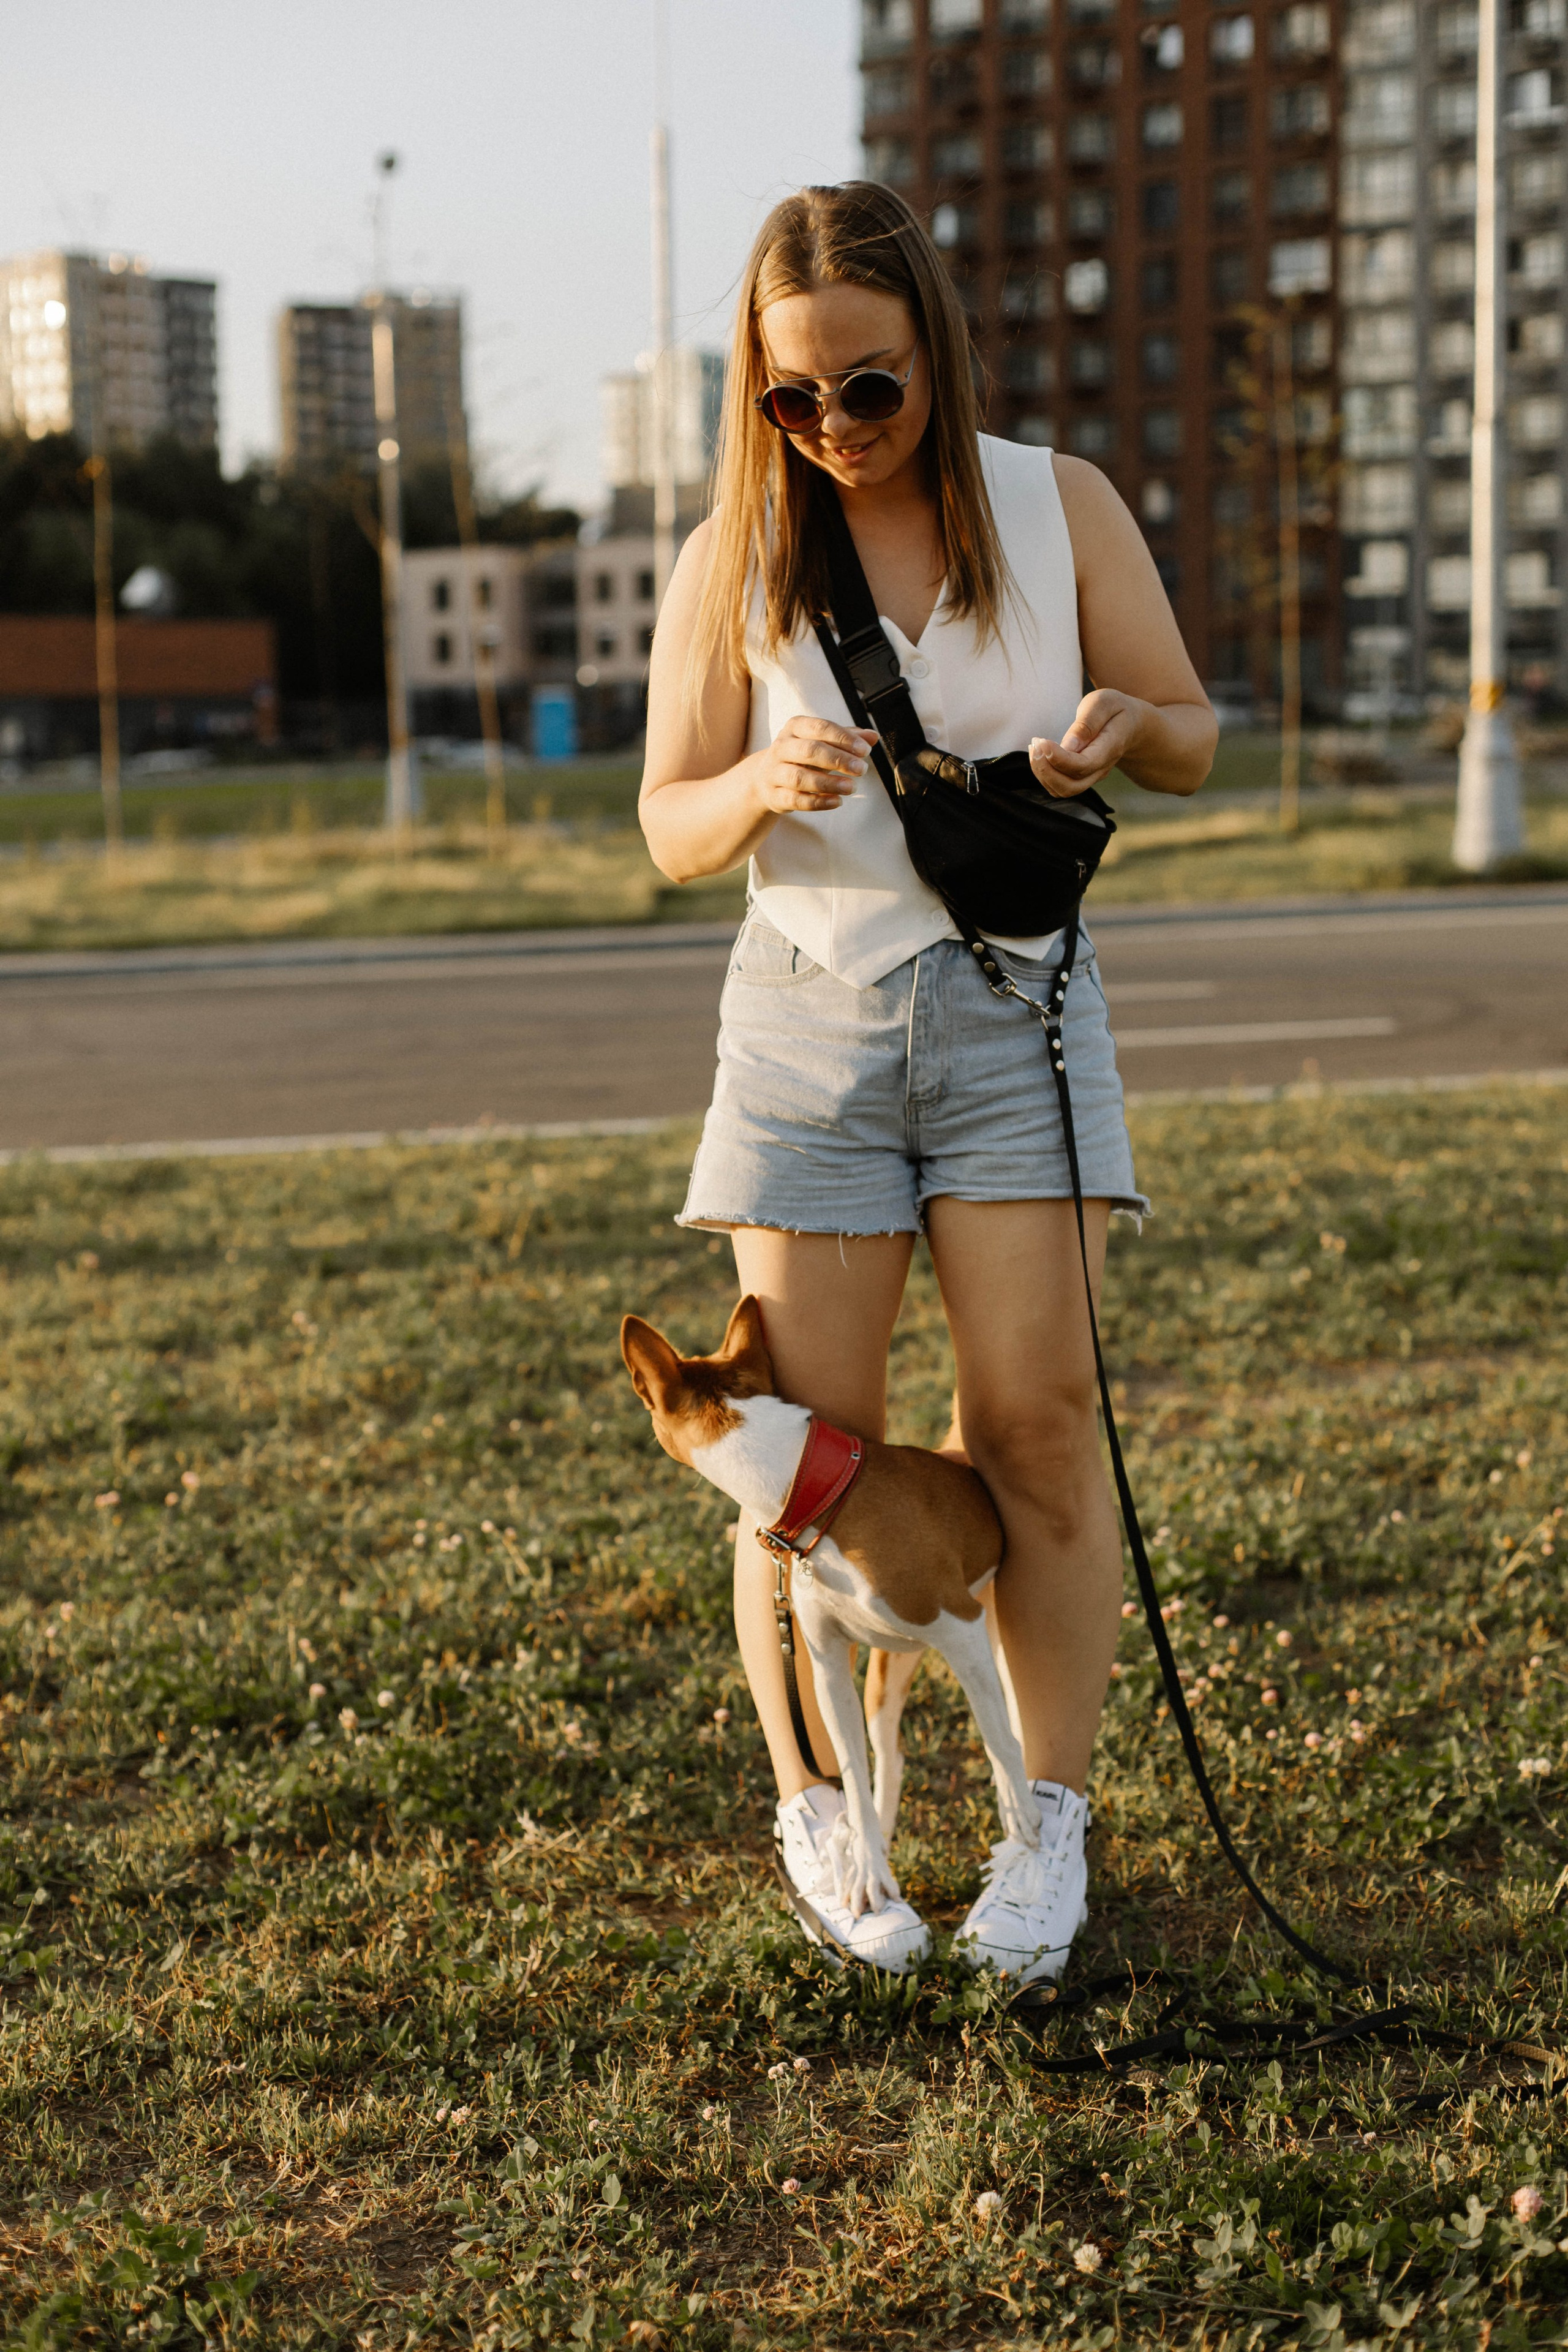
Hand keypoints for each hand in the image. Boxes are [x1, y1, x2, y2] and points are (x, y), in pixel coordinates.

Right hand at [746, 715, 877, 815]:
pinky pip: (796, 800)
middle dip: (838, 760)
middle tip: (861, 769)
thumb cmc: (801, 757)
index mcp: (794, 728)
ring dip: (829, 783)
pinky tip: (837, 801)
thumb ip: (847, 738)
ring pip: (801, 777)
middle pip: (809, 751)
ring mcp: (774, 773)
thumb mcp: (821, 742)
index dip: (843, 738)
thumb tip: (873, 737)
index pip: (820, 727)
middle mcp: (781, 747)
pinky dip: (818, 802)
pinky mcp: (774, 796)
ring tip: (851, 787)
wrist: (766, 778)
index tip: (864, 750)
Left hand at [1028, 690, 1146, 797]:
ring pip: (1062, 790)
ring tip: (1035, 746)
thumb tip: (1068, 746)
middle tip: (1035, 743)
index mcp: (1109, 748)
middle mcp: (1101, 768)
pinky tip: (1041, 753)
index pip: (1082, 765)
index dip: (1058, 758)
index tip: (1042, 741)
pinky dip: (1044, 774)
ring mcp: (1092, 776)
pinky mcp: (1081, 777)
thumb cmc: (1115, 709)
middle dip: (1045, 770)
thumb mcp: (1104, 703)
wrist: (1132, 725)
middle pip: (1070, 786)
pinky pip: (1058, 786)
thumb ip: (1087, 722)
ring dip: (1042, 773)